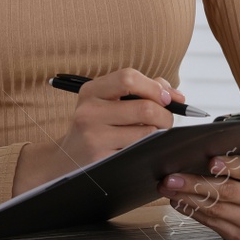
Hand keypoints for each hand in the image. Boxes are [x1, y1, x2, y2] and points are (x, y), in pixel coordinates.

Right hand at [13, 68, 186, 195]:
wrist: (65, 161)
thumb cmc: (94, 128)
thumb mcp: (106, 102)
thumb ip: (140, 90)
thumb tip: (174, 94)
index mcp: (91, 91)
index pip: (128, 78)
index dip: (154, 87)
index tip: (167, 98)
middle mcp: (89, 112)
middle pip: (144, 108)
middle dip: (166, 115)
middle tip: (167, 121)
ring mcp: (94, 137)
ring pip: (146, 133)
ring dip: (159, 135)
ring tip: (154, 135)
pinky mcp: (102, 160)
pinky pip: (139, 152)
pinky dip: (148, 150)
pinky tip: (143, 150)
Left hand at [157, 153, 239, 239]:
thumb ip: (230, 156)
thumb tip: (197, 152)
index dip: (229, 165)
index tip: (210, 161)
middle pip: (227, 192)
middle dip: (195, 184)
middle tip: (172, 179)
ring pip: (216, 210)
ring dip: (188, 199)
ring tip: (169, 190)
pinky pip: (212, 223)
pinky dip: (192, 211)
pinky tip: (179, 202)